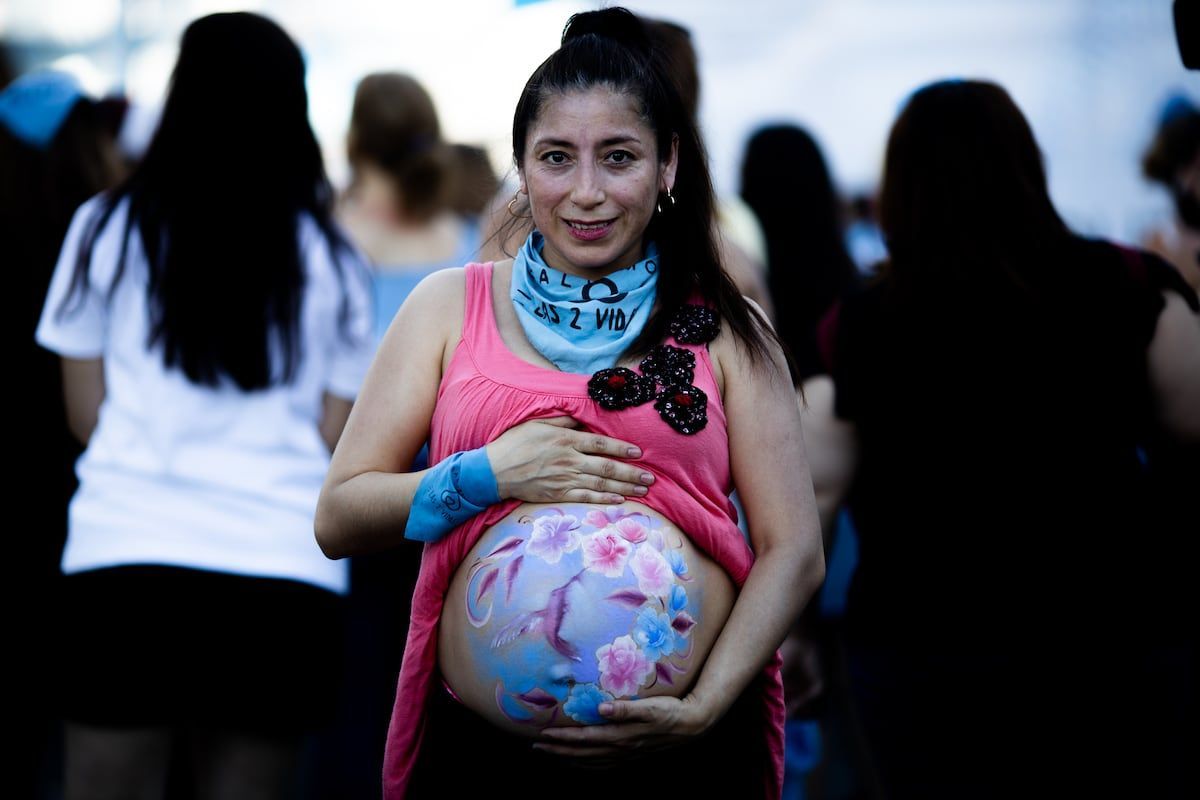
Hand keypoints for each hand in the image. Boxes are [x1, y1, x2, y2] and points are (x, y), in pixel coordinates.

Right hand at [486, 417, 653, 503]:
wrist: (494, 470)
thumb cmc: (515, 443)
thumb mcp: (538, 423)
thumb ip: (563, 421)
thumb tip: (583, 420)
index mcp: (565, 440)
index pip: (600, 444)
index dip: (621, 448)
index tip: (638, 452)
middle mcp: (569, 461)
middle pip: (606, 467)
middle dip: (631, 473)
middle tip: (650, 477)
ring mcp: (564, 480)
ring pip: (601, 484)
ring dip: (624, 487)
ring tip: (642, 490)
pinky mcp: (558, 494)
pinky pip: (586, 498)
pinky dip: (604, 499)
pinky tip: (619, 500)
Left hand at [531, 694, 712, 762]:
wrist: (691, 725)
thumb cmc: (670, 711)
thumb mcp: (650, 707)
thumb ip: (626, 708)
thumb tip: (601, 709)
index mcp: (621, 735)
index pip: (585, 738)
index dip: (563, 738)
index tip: (543, 735)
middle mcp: (620, 748)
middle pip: (583, 753)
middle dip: (558, 750)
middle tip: (537, 747)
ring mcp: (626, 755)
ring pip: (591, 761)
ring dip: (569, 758)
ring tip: (551, 755)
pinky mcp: (632, 755)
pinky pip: (604, 765)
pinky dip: (587, 765)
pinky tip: (580, 763)